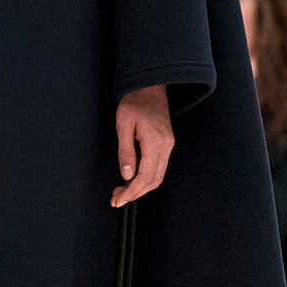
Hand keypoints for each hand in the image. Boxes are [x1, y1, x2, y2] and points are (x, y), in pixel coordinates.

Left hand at [112, 85, 173, 207]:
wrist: (149, 86)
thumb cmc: (134, 102)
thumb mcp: (123, 125)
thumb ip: (125, 152)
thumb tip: (126, 175)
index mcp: (155, 142)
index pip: (145, 177)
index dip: (132, 192)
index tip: (119, 199)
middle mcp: (166, 146)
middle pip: (154, 181)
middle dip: (135, 193)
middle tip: (117, 198)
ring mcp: (168, 145)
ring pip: (158, 176)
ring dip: (141, 187)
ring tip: (123, 191)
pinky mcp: (167, 144)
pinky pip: (159, 168)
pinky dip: (147, 178)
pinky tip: (133, 179)